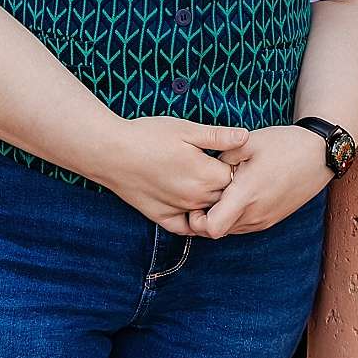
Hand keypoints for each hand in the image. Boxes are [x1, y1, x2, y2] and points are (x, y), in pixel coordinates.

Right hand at [99, 115, 249, 235]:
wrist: (110, 152)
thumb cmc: (148, 135)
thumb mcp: (186, 129)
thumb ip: (218, 137)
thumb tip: (246, 136)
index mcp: (206, 175)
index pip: (237, 178)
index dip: (236, 166)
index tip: (231, 156)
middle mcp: (196, 198)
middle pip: (226, 199)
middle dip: (229, 187)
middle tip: (222, 170)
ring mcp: (179, 210)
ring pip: (208, 214)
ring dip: (212, 203)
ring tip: (207, 185)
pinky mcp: (162, 217)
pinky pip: (186, 228)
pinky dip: (193, 221)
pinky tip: (193, 208)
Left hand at [188, 125, 331, 237]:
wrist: (319, 155)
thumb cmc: (284, 145)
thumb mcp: (247, 142)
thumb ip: (221, 156)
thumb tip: (204, 168)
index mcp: (246, 195)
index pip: (211, 228)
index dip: (197, 220)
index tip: (195, 201)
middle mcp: (255, 215)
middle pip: (218, 232)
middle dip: (206, 217)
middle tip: (203, 193)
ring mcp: (265, 220)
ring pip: (231, 230)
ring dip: (221, 216)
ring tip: (221, 191)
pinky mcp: (272, 219)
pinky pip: (244, 226)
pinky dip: (235, 216)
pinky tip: (236, 194)